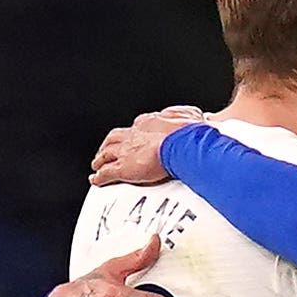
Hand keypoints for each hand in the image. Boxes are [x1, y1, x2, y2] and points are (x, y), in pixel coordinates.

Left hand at [89, 107, 204, 186]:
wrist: (181, 144)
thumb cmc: (188, 133)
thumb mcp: (192, 118)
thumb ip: (192, 117)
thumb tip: (201, 117)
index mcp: (150, 122)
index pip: (137, 127)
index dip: (132, 133)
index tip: (133, 137)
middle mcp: (134, 134)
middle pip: (115, 138)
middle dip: (109, 144)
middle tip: (106, 150)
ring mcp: (126, 151)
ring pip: (106, 154)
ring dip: (101, 159)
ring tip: (97, 163)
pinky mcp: (123, 167)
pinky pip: (106, 173)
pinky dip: (99, 177)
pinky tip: (96, 180)